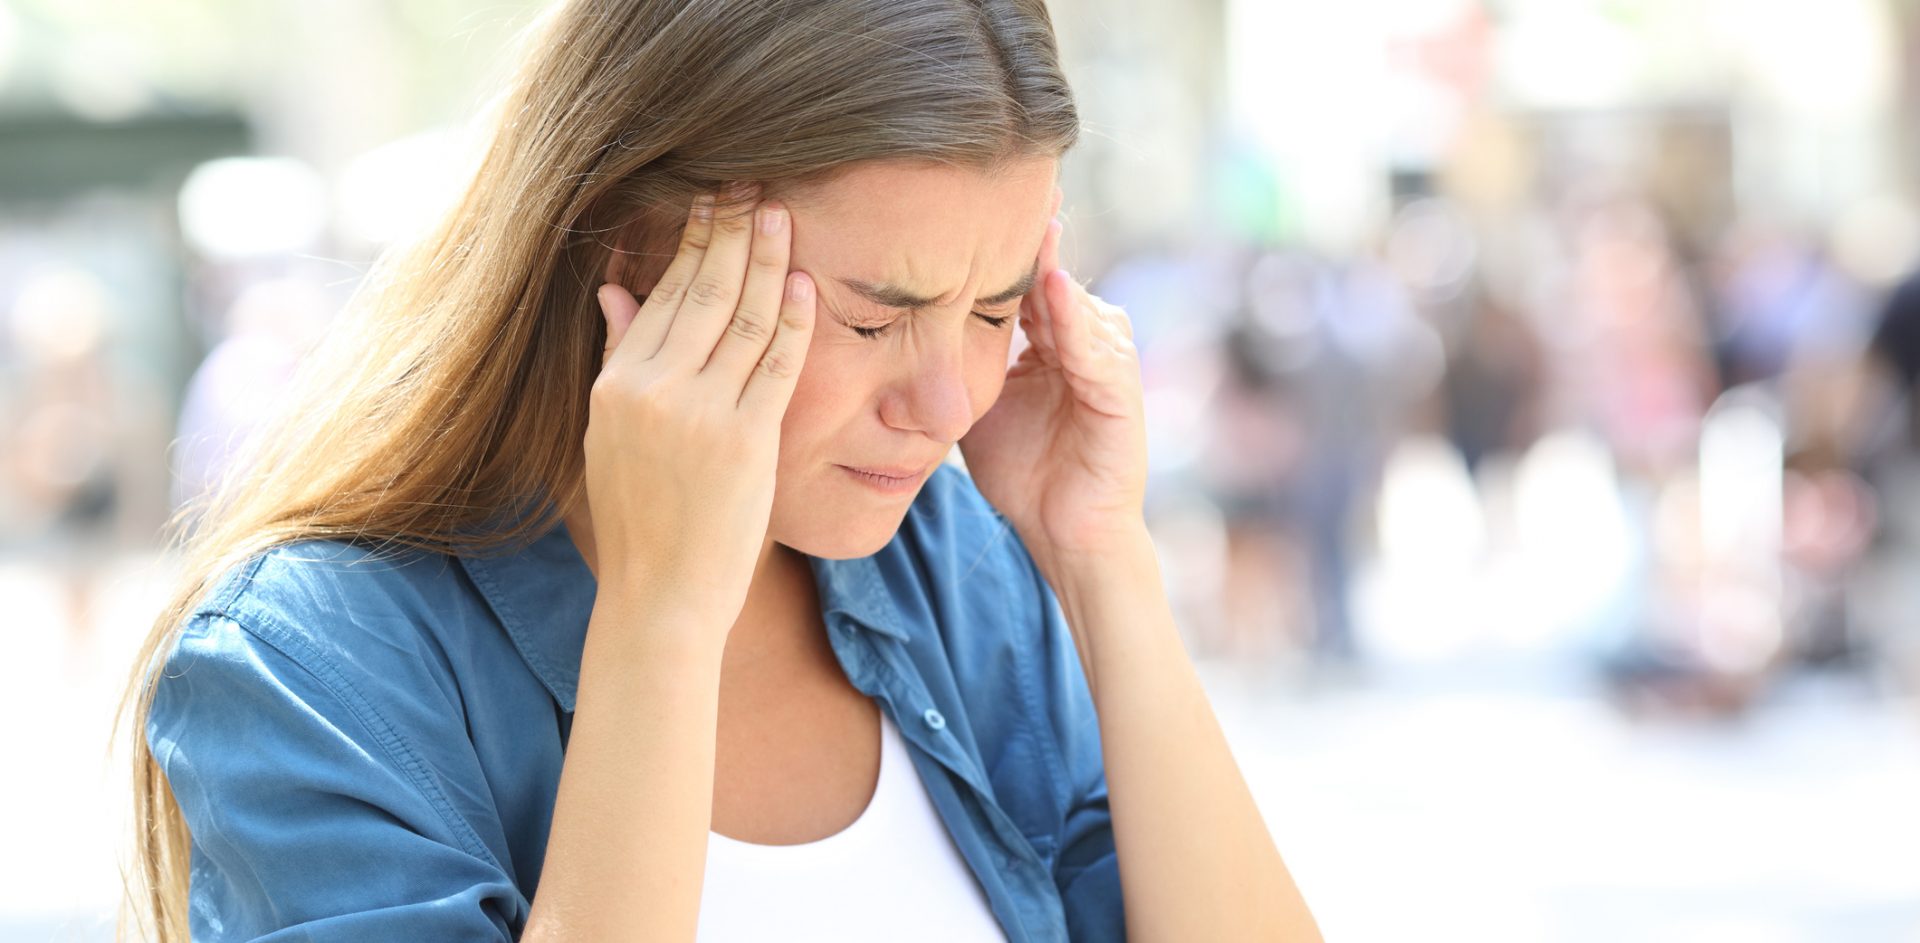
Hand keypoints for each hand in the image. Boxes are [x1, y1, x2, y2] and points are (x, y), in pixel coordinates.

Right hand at [584, 183, 814, 637]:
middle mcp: (653, 391)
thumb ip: (618, 359)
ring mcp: (701, 414)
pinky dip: (791, 319)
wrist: (661, 595)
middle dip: (728, 233)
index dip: (690, 244)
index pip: (660, 296)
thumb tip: (614, 289)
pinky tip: (802, 281)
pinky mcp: (746, 440)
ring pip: (740, 318)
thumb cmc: (641, 519)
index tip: (710, 202)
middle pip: (700, 293)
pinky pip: (774, 364)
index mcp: (616, 386)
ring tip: (779, 212)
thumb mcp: (609, 435)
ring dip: (764, 260)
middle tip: (751, 183)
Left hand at [959, 200, 1147, 558]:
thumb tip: (898, 331)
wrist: (1064, 531)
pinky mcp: (1121, 395)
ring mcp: (1106, 365)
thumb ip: (954, 364)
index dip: (995, 246)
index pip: (1022, 281)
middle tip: (1005, 183)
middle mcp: (1083, 342)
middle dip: (1030, 238)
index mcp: (1049, 341)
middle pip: (1052, 279)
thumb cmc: (1023, 471)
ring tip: (1031, 222)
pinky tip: (1055, 290)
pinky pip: (1098, 350)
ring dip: (1052, 267)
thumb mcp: (978, 405)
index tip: (961, 200)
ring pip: (1076, 304)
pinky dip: (1076, 321)